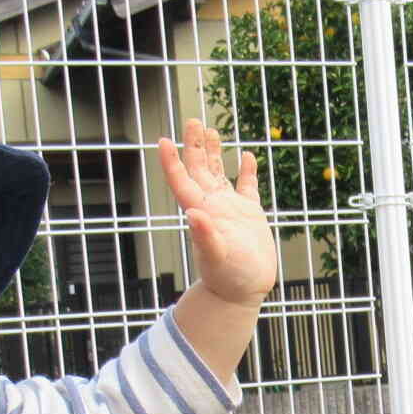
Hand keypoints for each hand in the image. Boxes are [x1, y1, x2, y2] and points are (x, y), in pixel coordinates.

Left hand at [157, 120, 277, 306]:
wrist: (243, 293)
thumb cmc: (228, 279)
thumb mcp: (216, 257)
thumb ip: (205, 237)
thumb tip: (194, 215)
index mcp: (202, 212)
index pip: (182, 181)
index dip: (172, 161)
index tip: (163, 140)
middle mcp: (212, 206)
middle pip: (198, 169)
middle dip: (194, 145)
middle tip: (192, 120)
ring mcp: (230, 209)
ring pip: (218, 173)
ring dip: (213, 152)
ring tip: (210, 130)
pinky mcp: (249, 215)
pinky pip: (247, 187)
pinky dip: (246, 171)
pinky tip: (247, 157)